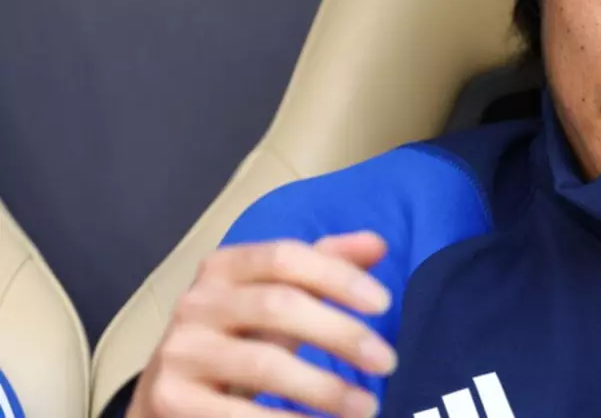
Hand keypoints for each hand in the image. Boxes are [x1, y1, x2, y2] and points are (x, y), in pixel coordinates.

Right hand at [128, 231, 396, 416]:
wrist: (169, 395)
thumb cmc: (238, 338)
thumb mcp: (276, 299)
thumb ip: (323, 269)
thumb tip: (377, 244)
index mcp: (223, 267)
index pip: (285, 256)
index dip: (338, 277)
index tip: (385, 303)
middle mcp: (196, 302)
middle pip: (279, 306)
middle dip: (342, 334)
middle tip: (387, 361)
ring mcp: (180, 352)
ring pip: (263, 364)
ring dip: (324, 388)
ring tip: (367, 406)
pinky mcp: (170, 400)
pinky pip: (239, 414)